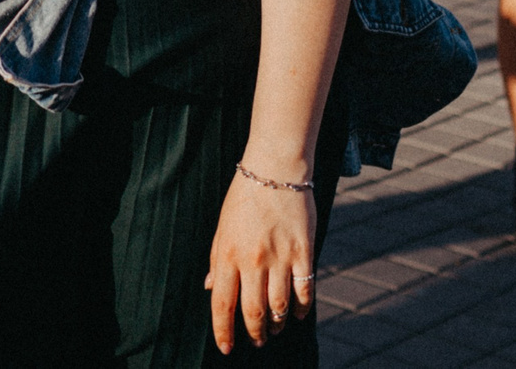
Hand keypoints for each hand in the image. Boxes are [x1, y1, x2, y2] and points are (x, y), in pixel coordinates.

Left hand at [207, 168, 318, 353]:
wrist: (275, 168)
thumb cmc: (245, 197)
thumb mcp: (222, 227)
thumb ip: (218, 260)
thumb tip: (211, 288)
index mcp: (228, 254)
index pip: (223, 304)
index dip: (223, 331)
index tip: (226, 348)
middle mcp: (253, 260)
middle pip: (253, 311)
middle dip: (254, 333)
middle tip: (257, 341)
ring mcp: (280, 257)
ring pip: (280, 307)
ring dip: (277, 325)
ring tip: (275, 330)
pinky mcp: (304, 252)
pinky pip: (304, 290)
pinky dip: (301, 309)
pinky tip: (297, 315)